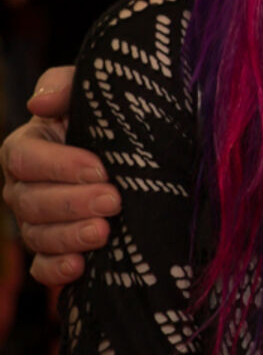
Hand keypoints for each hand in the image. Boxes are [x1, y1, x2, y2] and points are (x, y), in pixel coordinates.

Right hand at [0, 67, 115, 285]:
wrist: (147, 152)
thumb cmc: (116, 117)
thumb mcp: (94, 93)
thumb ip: (65, 85)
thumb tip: (40, 102)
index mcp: (29, 146)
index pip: (23, 158)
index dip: (58, 165)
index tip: (99, 169)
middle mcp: (25, 187)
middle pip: (30, 202)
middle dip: (72, 203)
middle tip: (113, 201)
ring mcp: (38, 221)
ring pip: (37, 235)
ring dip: (70, 237)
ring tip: (104, 232)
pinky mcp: (55, 250)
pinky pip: (42, 268)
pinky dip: (57, 269)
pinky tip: (80, 266)